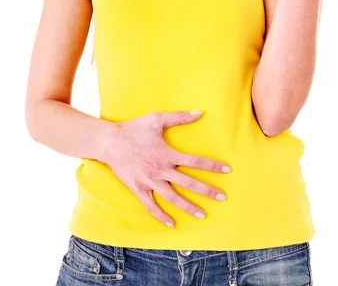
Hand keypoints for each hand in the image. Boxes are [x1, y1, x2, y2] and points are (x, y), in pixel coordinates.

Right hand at [105, 111, 230, 227]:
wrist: (110, 142)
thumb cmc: (135, 128)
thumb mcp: (157, 119)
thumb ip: (180, 117)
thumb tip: (200, 113)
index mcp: (167, 154)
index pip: (195, 161)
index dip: (212, 166)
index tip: (227, 169)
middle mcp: (160, 170)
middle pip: (188, 183)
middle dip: (207, 190)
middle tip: (222, 197)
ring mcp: (149, 181)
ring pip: (173, 198)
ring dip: (188, 207)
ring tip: (203, 214)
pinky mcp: (138, 189)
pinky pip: (151, 206)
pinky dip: (161, 216)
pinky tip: (172, 223)